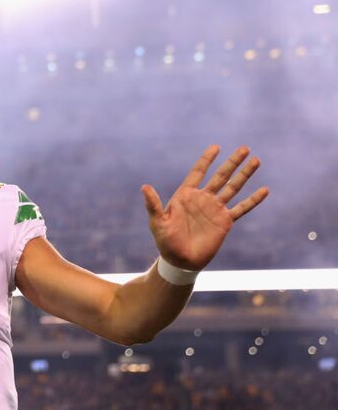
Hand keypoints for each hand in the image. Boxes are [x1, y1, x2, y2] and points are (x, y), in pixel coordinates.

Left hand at [141, 145, 268, 270]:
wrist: (180, 261)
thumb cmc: (165, 242)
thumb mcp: (157, 222)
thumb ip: (153, 204)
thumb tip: (144, 187)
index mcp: (186, 195)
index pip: (198, 172)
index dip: (207, 159)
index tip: (216, 147)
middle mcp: (202, 199)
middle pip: (220, 176)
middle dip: (232, 162)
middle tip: (245, 148)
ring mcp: (215, 209)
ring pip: (233, 188)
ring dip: (244, 175)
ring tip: (256, 160)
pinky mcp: (225, 221)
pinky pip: (242, 208)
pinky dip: (253, 200)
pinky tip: (264, 190)